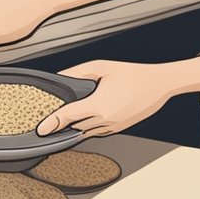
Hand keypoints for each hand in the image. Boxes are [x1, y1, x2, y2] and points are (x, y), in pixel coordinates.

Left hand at [37, 60, 171, 137]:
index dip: (52, 123)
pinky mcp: (118, 128)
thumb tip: (60, 77)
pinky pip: (97, 131)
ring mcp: (112, 126)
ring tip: (68, 117)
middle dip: (63, 123)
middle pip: (75, 126)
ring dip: (76, 125)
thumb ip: (77, 73)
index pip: (68, 117)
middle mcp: (105, 119)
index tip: (41, 130)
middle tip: (51, 119)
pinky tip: (87, 116)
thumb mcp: (101, 67)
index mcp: (99, 104)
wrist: (158, 85)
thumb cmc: (132, 74)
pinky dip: (88, 126)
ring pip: (86, 131)